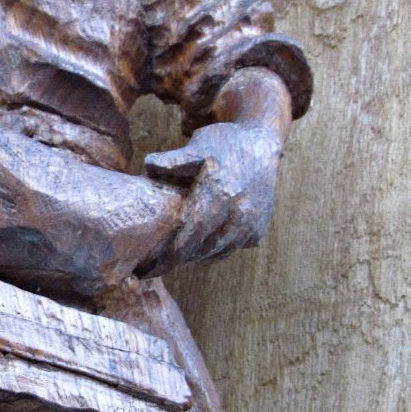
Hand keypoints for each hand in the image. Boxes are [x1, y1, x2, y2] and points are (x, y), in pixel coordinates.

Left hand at [142, 119, 282, 271]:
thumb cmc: (224, 145)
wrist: (262, 146)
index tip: (149, 266)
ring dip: (197, 254)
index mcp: (219, 194)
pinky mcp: (259, 230)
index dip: (169, 254)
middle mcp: (238, 213)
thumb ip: (174, 160)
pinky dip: (216, 249)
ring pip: (218, 251)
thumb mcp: (198, 146)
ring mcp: (251, 224)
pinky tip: (202, 244)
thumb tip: (148, 165)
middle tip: (156, 265)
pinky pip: (233, 248)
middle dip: (178, 258)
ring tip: (177, 254)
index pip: (189, 234)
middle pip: (201, 247)